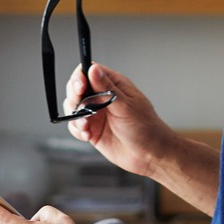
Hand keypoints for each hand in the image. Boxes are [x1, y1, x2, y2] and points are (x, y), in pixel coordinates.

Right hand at [63, 60, 172, 177]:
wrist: (150, 155)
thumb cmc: (146, 128)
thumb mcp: (126, 106)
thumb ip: (107, 89)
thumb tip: (93, 69)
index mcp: (114, 85)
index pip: (89, 71)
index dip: (80, 77)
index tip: (79, 87)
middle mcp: (102, 97)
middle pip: (76, 88)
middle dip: (74, 97)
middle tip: (79, 108)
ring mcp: (96, 113)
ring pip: (73, 107)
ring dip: (76, 116)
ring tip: (86, 125)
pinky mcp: (92, 129)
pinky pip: (76, 125)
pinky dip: (77, 130)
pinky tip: (87, 135)